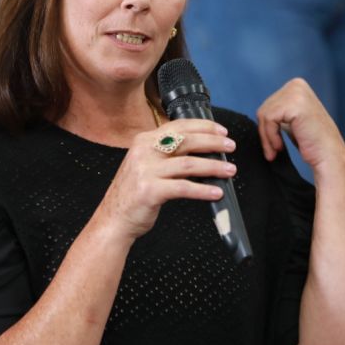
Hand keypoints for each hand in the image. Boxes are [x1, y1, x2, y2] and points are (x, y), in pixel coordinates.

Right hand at [94, 119, 236, 240]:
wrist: (113, 219)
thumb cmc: (134, 193)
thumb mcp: (146, 165)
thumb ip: (166, 154)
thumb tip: (203, 151)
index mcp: (143, 140)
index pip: (178, 125)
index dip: (203, 126)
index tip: (221, 132)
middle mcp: (143, 151)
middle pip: (186, 140)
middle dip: (213, 143)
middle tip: (231, 147)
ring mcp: (145, 170)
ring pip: (188, 163)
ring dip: (213, 167)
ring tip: (230, 171)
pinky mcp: (149, 190)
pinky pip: (183, 187)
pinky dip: (203, 190)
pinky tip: (216, 193)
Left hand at [256, 78, 344, 168]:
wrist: (329, 156)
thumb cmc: (312, 143)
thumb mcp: (292, 120)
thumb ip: (279, 111)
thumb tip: (260, 113)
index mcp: (297, 86)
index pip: (269, 104)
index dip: (267, 126)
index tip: (272, 143)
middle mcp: (296, 85)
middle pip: (264, 108)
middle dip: (265, 132)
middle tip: (272, 151)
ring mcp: (296, 92)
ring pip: (264, 114)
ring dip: (267, 137)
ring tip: (275, 150)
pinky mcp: (294, 104)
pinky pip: (268, 119)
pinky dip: (270, 136)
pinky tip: (280, 147)